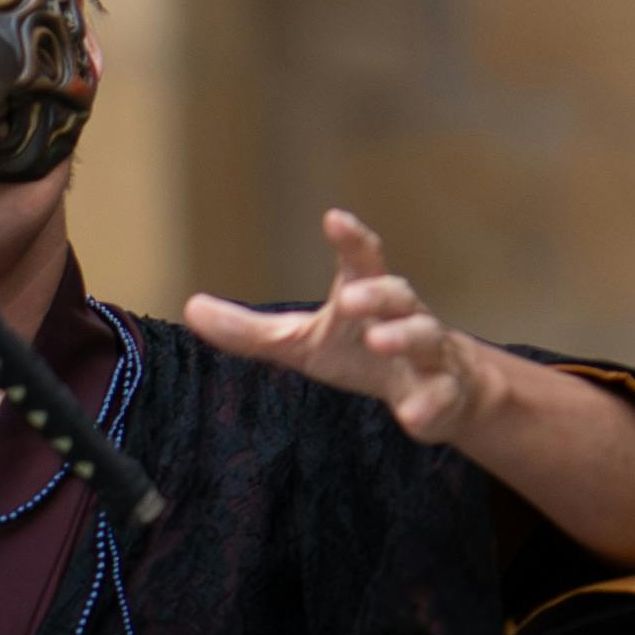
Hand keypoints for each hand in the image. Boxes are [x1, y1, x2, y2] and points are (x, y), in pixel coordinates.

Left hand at [181, 207, 491, 444]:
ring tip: (379, 340)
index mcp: (367, 297)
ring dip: (404, 336)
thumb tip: (190, 308)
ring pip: (426, 338)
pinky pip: (441, 398)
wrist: (440, 390)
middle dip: (376, 293)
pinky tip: (413, 416)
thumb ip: (252, 331)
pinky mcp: (444, 395)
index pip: (362, 260)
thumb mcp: (303, 341)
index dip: (351, 239)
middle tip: (349, 297)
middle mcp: (404, 318)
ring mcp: (429, 356)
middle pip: (398, 294)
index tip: (333, 218)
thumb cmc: (361, 352)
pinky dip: (429, 405)